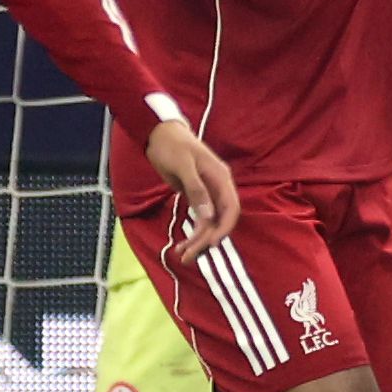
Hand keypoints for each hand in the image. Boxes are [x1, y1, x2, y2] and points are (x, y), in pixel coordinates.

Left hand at [140, 120, 239, 259]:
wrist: (160, 134)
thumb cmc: (172, 146)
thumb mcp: (182, 165)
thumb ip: (196, 190)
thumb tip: (208, 216)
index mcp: (220, 178)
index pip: (231, 209)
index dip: (224, 228)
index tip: (211, 244)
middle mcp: (218, 188)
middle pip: (220, 220)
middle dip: (206, 240)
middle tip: (187, 257)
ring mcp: (208, 193)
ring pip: (209, 223)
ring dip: (198, 241)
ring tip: (182, 256)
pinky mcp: (196, 196)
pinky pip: (200, 219)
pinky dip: (193, 233)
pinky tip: (182, 245)